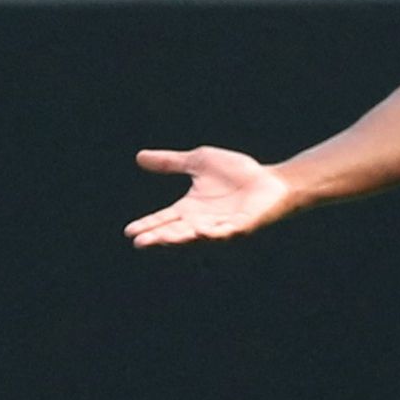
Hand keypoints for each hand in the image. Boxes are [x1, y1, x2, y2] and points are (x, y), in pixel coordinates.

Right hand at [126, 147, 300, 247]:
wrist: (270, 181)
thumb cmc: (237, 174)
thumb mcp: (198, 162)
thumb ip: (171, 162)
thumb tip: (139, 157)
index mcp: (189, 209)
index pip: (163, 219)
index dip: (147, 225)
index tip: (129, 231)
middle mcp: (201, 222)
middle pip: (175, 232)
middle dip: (158, 237)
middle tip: (139, 242)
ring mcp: (220, 227)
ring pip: (195, 237)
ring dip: (179, 239)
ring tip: (162, 239)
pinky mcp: (240, 227)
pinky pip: (224, 233)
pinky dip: (213, 234)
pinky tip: (200, 231)